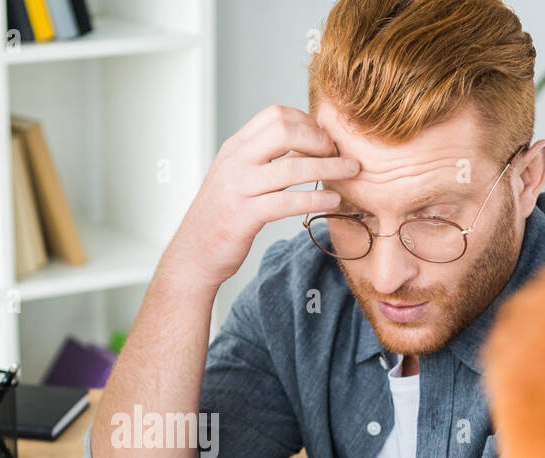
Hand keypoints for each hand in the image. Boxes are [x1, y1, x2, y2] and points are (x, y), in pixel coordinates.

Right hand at [163, 105, 359, 289]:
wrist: (192, 256)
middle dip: (319, 139)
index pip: (275, 115)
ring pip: (292, 167)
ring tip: (352, 172)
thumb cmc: (221, 218)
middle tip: (339, 153)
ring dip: (329, 167)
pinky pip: (287, 202)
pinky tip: (333, 202)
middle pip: (285, 130)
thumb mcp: (236, 178)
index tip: (325, 139)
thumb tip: (305, 145)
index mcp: (234, 148)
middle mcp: (234, 162)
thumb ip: (263, 159)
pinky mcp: (244, 217)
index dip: (307, 122)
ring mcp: (238, 188)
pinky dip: (315, 199)